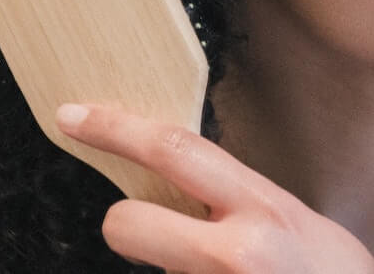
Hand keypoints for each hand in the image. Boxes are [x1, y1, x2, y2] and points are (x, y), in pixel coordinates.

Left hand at [56, 104, 373, 273]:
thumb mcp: (299, 223)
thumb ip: (245, 204)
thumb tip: (190, 191)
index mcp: (265, 209)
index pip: (175, 151)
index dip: (116, 129)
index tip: (75, 116)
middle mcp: (236, 251)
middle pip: (124, 223)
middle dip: (126, 224)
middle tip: (154, 230)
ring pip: (154, 271)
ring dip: (179, 271)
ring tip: (233, 273)